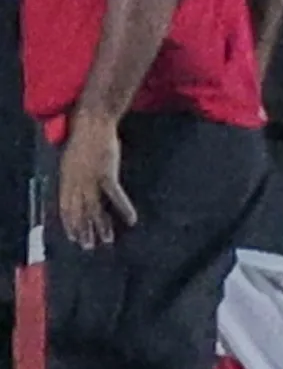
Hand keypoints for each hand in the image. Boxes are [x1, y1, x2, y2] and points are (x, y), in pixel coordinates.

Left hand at [55, 115, 136, 249]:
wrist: (92, 121)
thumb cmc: (86, 138)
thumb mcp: (73, 159)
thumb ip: (75, 176)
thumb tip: (81, 191)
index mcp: (66, 177)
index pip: (65, 206)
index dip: (70, 223)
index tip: (74, 238)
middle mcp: (75, 180)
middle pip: (79, 211)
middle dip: (84, 230)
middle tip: (89, 246)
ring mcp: (90, 178)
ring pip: (95, 207)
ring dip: (101, 225)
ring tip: (108, 240)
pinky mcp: (106, 174)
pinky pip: (115, 196)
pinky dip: (123, 209)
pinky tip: (131, 220)